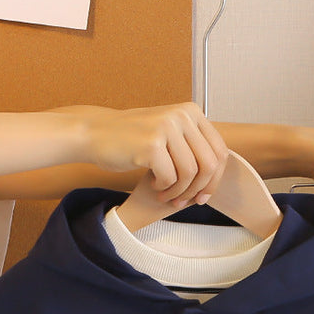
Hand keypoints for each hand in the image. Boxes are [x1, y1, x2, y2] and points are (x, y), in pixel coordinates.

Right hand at [82, 102, 227, 205]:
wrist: (93, 133)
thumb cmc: (133, 139)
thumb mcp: (169, 134)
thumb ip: (193, 146)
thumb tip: (220, 173)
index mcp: (191, 112)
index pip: (219, 151)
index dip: (214, 179)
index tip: (203, 196)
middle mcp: (182, 116)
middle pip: (209, 164)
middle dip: (199, 189)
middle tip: (183, 201)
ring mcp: (167, 128)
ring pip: (190, 174)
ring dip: (179, 191)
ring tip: (165, 194)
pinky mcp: (151, 144)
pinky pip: (170, 178)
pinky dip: (164, 188)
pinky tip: (153, 185)